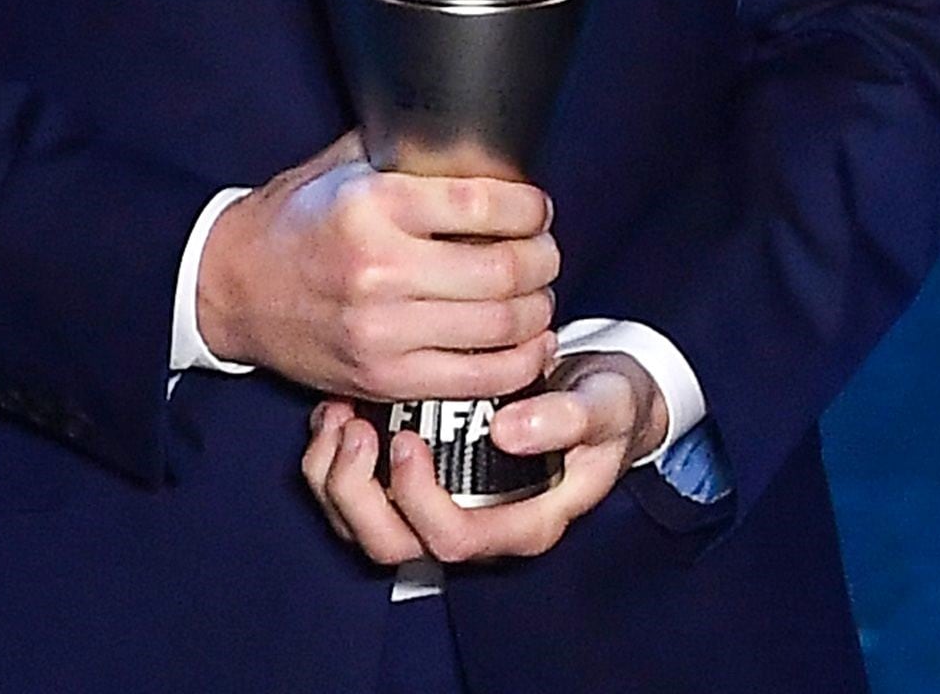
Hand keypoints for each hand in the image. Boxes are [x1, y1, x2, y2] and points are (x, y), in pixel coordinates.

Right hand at [194, 131, 559, 401]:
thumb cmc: (295, 221)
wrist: (231, 287)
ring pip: (499, 326)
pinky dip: (518, 363)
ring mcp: (381, 332)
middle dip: (543, 259)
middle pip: (503, 270)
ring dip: (538, 310)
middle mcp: (379, 270)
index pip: (485, 205)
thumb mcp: (343, 165)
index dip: (530, 208)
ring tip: (538, 294)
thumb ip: (407, 150)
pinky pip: (475, 379)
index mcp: (373, 206)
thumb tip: (480, 140)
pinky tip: (530, 344)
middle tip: (545, 252)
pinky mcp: (382, 379)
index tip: (536, 209)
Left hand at [297, 352, 662, 564]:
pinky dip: (333, 458)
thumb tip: (509, 432)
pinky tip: (342, 408)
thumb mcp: (605, 405)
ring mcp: (442, 510)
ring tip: (340, 414)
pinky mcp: (419, 486)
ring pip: (364, 527)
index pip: (455, 539)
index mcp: (523, 524)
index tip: (408, 438)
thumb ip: (570, 418)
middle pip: (393, 546)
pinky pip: (358, 495)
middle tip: (358, 428)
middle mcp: (477, 529)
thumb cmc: (606, 405)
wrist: (599, 393)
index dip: (417, 499)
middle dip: (357, 493)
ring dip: (335, 477)